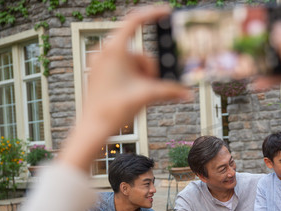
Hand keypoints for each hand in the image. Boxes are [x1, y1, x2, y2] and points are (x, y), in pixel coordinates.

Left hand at [58, 7, 190, 171]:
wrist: (93, 128)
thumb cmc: (111, 110)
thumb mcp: (146, 96)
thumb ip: (170, 91)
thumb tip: (187, 93)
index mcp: (114, 50)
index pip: (135, 20)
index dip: (153, 14)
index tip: (166, 12)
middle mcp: (105, 52)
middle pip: (140, 52)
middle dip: (150, 70)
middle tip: (150, 87)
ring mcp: (102, 63)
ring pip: (133, 63)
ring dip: (142, 78)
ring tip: (138, 95)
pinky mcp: (102, 73)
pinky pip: (124, 69)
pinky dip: (134, 79)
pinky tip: (132, 94)